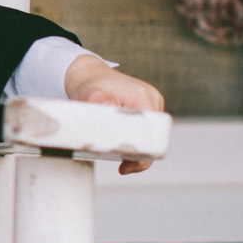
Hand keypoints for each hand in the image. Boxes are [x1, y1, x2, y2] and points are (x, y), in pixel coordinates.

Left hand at [64, 53, 165, 174]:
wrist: (90, 75)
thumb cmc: (89, 84)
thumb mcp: (88, 93)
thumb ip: (96, 99)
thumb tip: (108, 104)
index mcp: (143, 96)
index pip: (154, 132)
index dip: (144, 152)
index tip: (128, 163)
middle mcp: (152, 100)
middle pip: (154, 137)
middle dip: (139, 154)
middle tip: (122, 166)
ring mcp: (151, 105)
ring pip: (151, 137)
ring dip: (136, 150)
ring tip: (119, 156)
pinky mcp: (146, 111)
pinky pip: (145, 133)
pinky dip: (134, 144)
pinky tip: (121, 149)